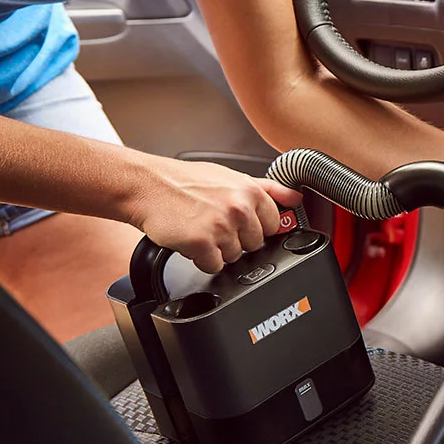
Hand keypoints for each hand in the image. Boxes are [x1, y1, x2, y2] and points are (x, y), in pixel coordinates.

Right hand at [123, 155, 303, 274]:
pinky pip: (214, 266)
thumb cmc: (186, 182)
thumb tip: (297, 198)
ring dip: (217, 250)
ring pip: (234, 257)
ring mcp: (222, 226)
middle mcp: (240, 208)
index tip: (239, 223)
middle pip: (255, 245)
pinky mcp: (202, 243)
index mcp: (251, 192)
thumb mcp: (232, 177)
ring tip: (201, 229)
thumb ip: (269, 189)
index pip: (274, 225)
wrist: (147, 186)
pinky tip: (192, 241)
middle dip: (236, 240)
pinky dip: (202, 260)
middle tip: (215, 224)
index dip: (255, 227)